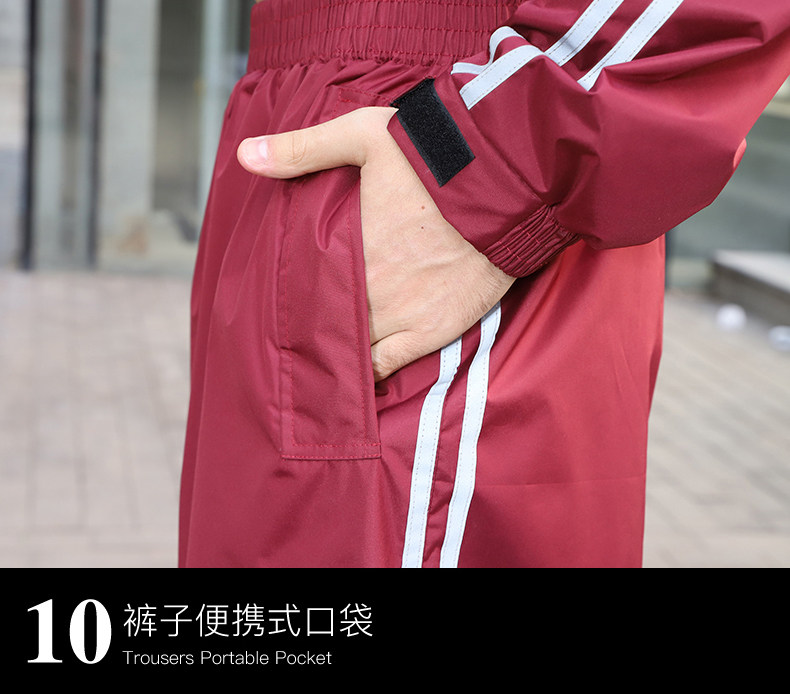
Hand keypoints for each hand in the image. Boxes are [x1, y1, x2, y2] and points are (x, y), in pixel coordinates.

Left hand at [237, 106, 514, 380]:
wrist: (503, 185)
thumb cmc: (434, 157)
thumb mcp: (363, 135)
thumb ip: (304, 148)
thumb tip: (246, 155)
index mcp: (346, 249)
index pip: (303, 288)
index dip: (289, 300)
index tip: (276, 305)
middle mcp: (368, 290)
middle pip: (325, 321)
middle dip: (311, 326)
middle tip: (295, 334)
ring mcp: (401, 315)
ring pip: (352, 349)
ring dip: (336, 351)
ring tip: (320, 359)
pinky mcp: (433, 330)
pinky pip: (389, 365)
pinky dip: (369, 375)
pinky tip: (354, 381)